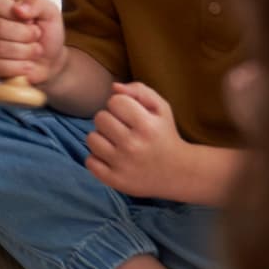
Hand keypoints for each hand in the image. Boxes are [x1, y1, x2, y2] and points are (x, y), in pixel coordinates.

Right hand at [0, 0, 64, 85]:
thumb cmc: (48, 35)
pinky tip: (28, 64)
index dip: (16, 14)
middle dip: (25, 35)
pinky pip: (0, 66)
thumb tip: (18, 8)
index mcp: (5, 8)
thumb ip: (36, 3)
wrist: (52, 61)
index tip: (31, 20)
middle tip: (37, 37)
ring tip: (35, 50)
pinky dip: (20, 67)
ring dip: (26, 52)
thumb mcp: (50, 13)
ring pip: (0, 48)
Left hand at [85, 82, 197, 200]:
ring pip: (91, 139)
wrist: (179, 173)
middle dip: (109, 120)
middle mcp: (133, 145)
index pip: (114, 101)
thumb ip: (139, 91)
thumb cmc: (165, 135)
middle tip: (123, 129)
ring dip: (101, 138)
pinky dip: (98, 158)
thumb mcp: (161, 108)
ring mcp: (122, 164)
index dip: (120, 105)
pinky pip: (90, 161)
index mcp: (146, 125)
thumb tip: (113, 88)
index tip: (130, 115)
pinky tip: (112, 158)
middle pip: (100, 118)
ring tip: (116, 142)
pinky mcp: (115, 180)